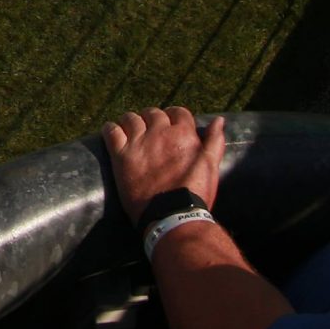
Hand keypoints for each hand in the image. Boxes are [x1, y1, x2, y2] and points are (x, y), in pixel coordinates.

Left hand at [105, 109, 225, 223]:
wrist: (173, 216)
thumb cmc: (196, 193)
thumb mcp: (211, 166)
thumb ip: (214, 141)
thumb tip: (218, 120)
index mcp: (183, 133)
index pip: (177, 111)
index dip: (173, 117)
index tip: (169, 125)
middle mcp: (160, 133)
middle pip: (152, 113)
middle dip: (151, 120)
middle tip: (150, 132)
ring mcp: (139, 143)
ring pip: (130, 119)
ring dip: (131, 123)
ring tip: (131, 132)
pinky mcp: (121, 156)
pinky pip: (111, 131)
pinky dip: (110, 129)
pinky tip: (112, 133)